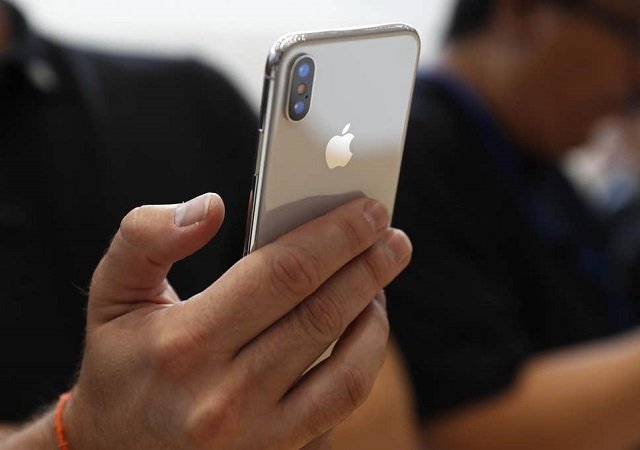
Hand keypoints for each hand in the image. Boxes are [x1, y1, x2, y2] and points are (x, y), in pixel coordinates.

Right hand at [64, 193, 411, 448]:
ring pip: (345, 367)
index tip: (367, 212)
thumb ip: (146, 237)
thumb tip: (211, 207)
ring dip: (374, 314)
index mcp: (186, 342)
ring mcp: (257, 432)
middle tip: (394, 238)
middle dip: (369, 266)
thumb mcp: (113, 294)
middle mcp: (224, 394)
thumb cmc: (120, 367)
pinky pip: (340, 403)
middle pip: (321, 314)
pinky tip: (364, 328)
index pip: (282, 274)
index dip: (334, 236)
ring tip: (381, 280)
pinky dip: (365, 360)